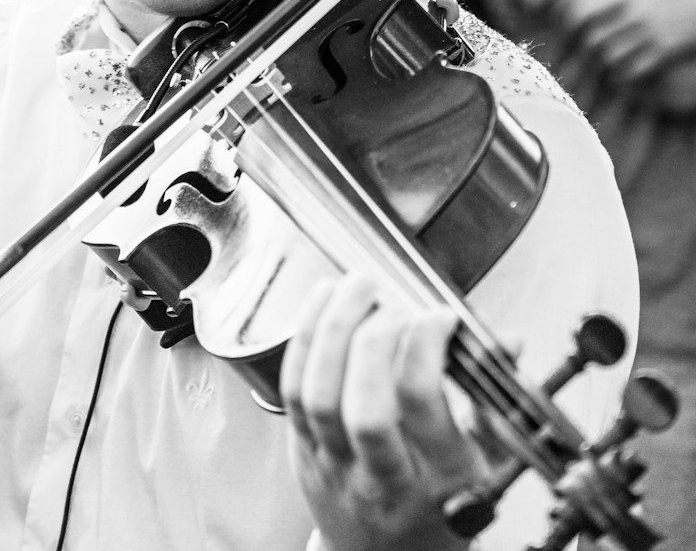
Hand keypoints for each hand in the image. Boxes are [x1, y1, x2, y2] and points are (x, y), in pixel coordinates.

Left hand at [281, 274, 480, 550]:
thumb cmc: (434, 516)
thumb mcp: (483, 475)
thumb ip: (495, 408)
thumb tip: (508, 344)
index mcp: (437, 481)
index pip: (421, 405)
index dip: (426, 347)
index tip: (440, 316)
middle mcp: (381, 476)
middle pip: (364, 406)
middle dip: (375, 339)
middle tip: (393, 303)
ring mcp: (334, 465)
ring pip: (319, 395)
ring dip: (333, 328)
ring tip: (356, 286)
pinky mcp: (300, 450)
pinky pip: (293, 389)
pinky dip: (304, 337)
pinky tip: (323, 301)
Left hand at [561, 0, 695, 84]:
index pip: (583, 8)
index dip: (567, 16)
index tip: (565, 18)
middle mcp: (637, 17)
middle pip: (592, 38)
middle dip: (581, 42)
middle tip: (575, 42)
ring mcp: (651, 39)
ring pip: (609, 58)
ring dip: (598, 58)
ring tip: (595, 54)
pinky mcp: (665, 55)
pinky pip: (632, 73)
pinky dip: (620, 74)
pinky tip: (618, 67)